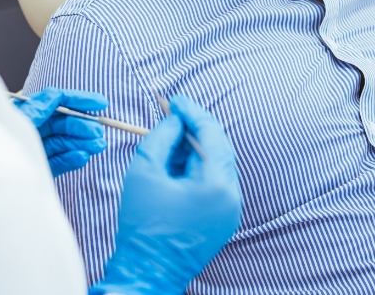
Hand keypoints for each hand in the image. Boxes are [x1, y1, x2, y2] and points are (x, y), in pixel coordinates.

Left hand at [14, 87, 107, 176]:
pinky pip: (57, 161)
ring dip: (82, 143)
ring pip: (63, 142)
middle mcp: (31, 129)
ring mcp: (34, 149)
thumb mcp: (18, 124)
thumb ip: (37, 111)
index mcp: (26, 113)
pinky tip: (82, 157)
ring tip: (97, 147)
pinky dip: (71, 159)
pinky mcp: (37, 168)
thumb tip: (55, 95)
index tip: (101, 104)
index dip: (80, 100)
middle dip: (83, 127)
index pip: (57, 100)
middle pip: (63, 123)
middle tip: (99, 134)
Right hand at [90, 94, 241, 294]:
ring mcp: (231, 209)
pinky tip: (175, 161)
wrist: (146, 275)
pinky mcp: (223, 218)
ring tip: (169, 137)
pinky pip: (214, 180)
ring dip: (195, 146)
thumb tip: (175, 120)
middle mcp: (232, 196)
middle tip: (171, 113)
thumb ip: (161, 136)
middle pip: (218, 146)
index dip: (191, 112)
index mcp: (216, 185)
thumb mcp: (144, 171)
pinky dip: (197, 166)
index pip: (210, 134)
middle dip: (194, 127)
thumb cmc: (142, 227)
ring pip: (217, 162)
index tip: (173, 100)